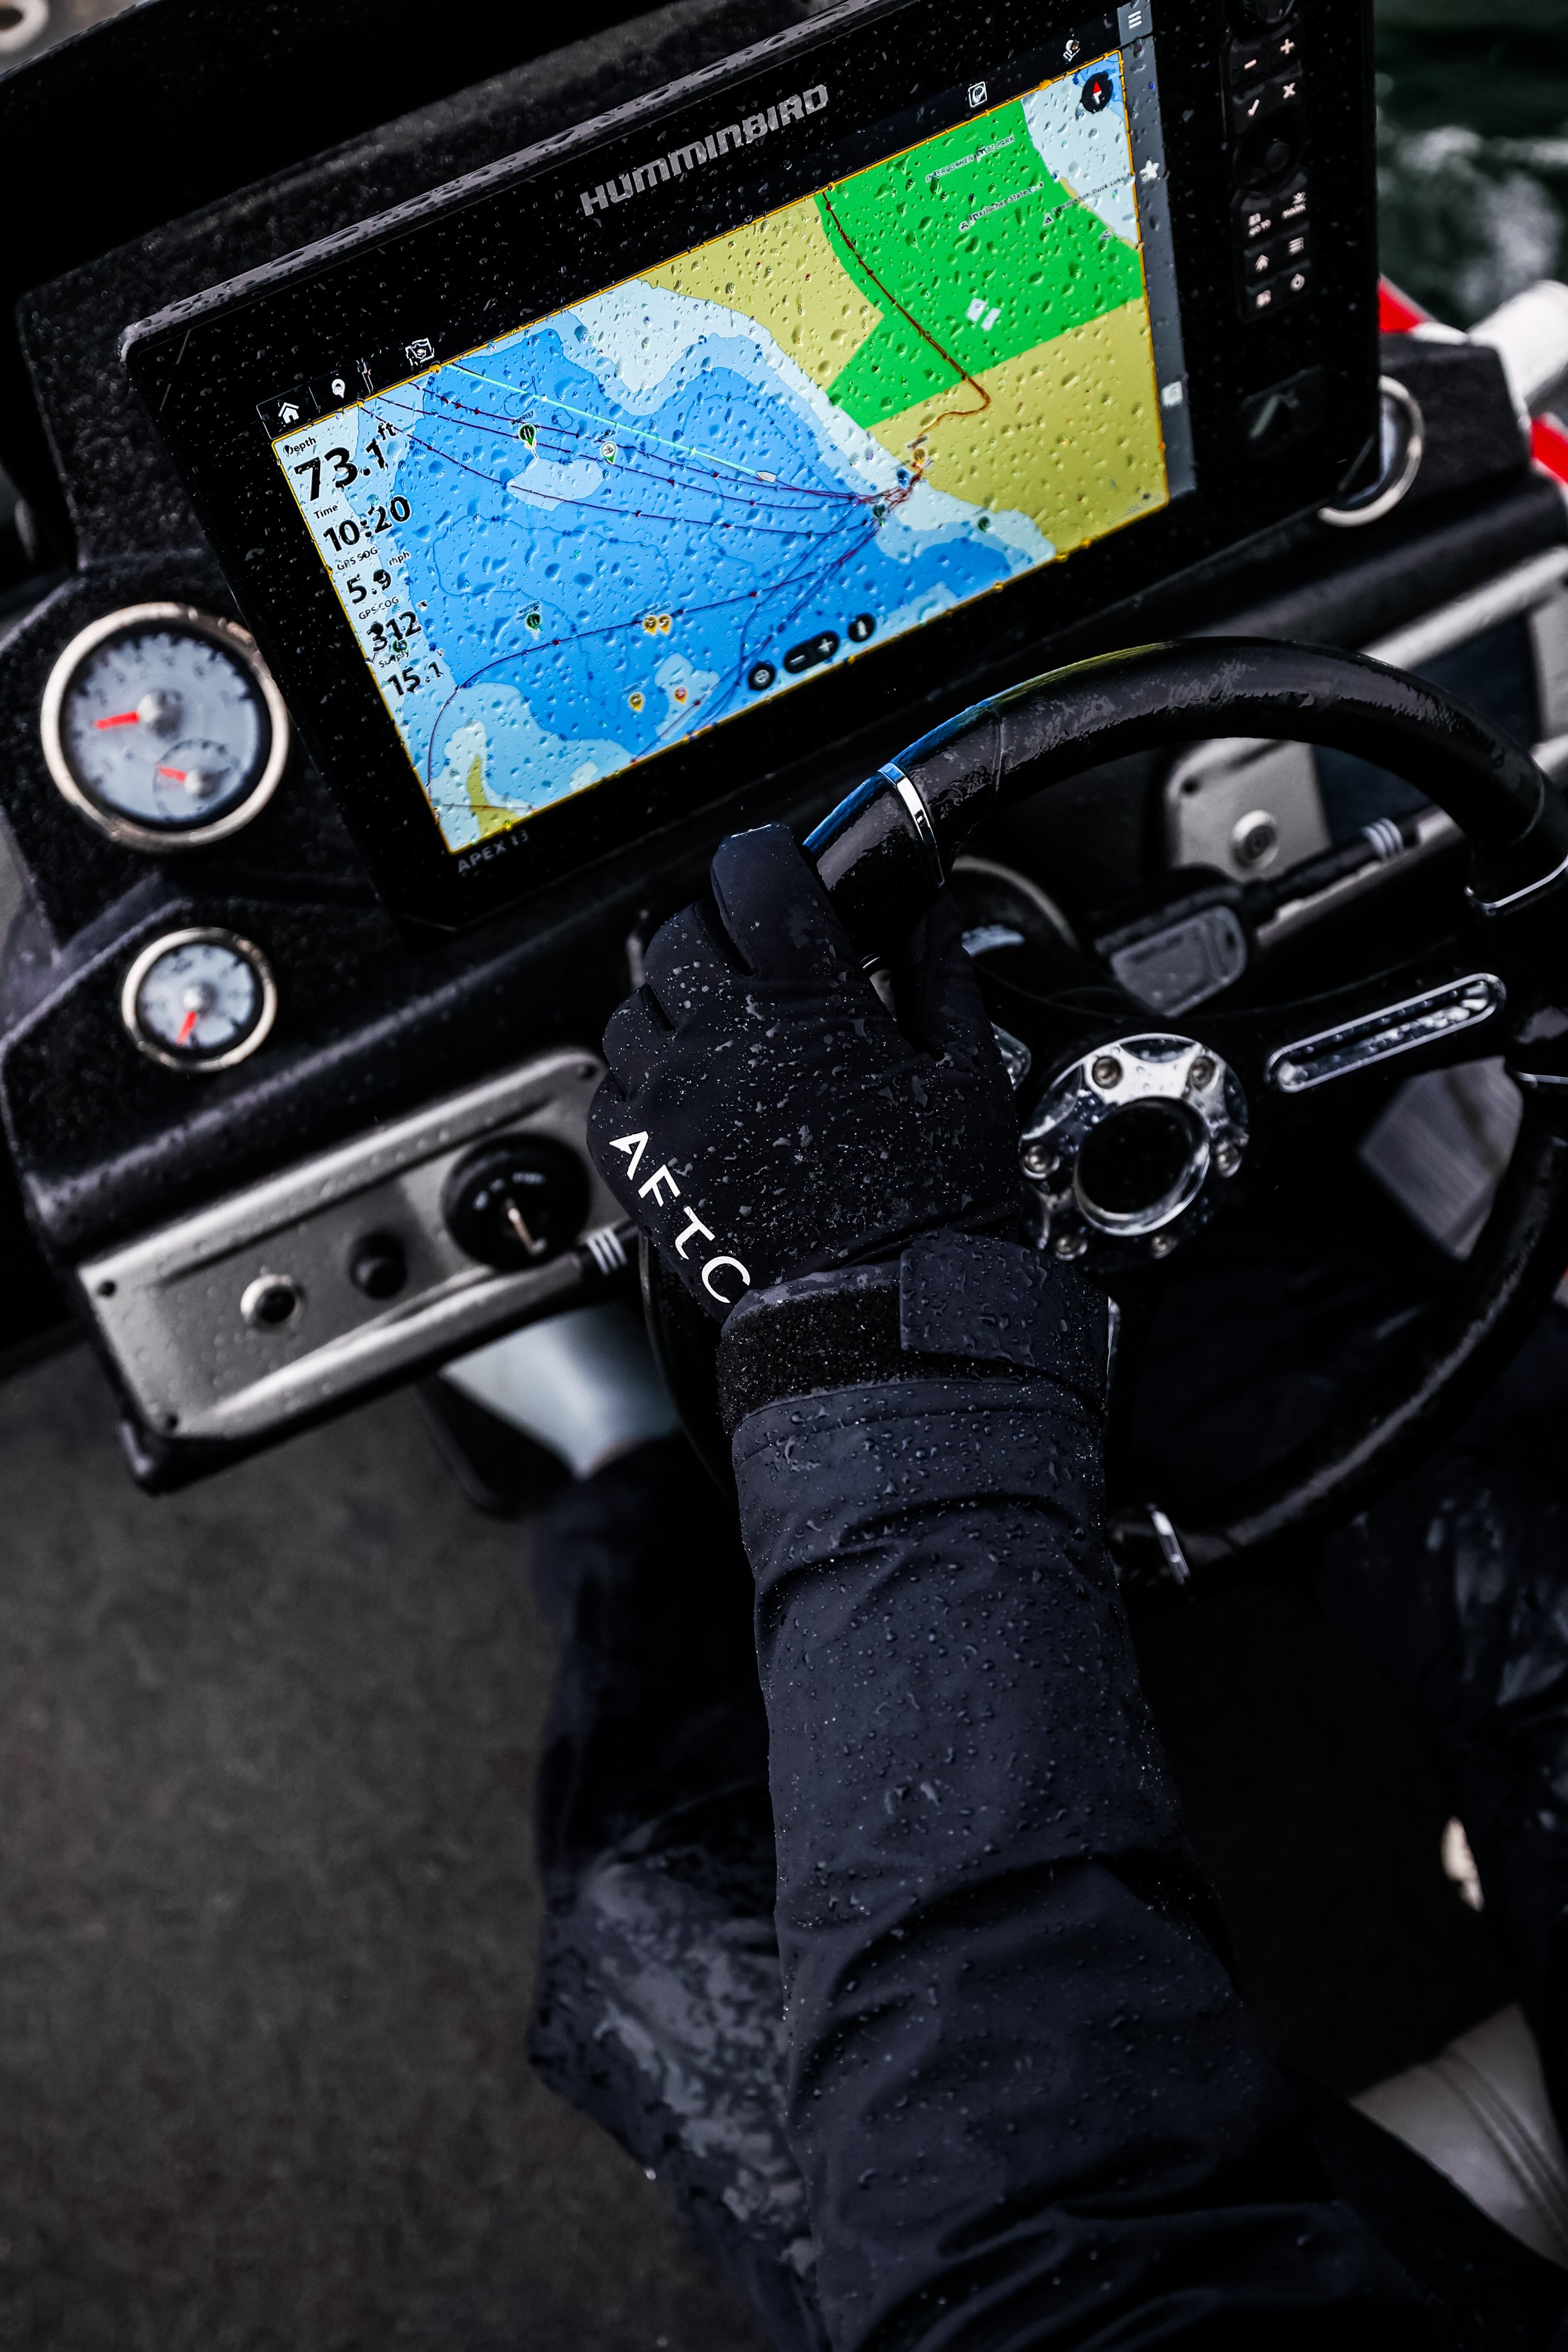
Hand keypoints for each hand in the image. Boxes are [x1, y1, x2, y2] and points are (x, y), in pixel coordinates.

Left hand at [587, 822, 1021, 1320]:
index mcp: (808, 1003)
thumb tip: (922, 902)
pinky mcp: (641, 1161)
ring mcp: (672, 1103)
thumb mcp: (964, 1070)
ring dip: (679, 1008)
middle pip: (684, 933)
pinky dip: (646, 1080)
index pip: (752, 873)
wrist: (879, 1316)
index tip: (784, 879)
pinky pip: (612, 1084)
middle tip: (769, 974)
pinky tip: (698, 1100)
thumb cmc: (931, 1206)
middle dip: (724, 937)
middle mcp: (724, 1042)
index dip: (767, 862)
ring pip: (637, 1005)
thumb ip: (936, 969)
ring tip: (733, 1044)